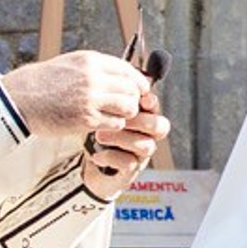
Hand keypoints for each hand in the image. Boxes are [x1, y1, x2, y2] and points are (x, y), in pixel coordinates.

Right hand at [2, 51, 148, 146]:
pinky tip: (103, 125)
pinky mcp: (86, 119)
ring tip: (114, 116)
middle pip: (132, 89)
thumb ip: (95, 68)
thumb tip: (120, 75)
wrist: (18, 99)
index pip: (128, 69)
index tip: (139, 90)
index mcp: (90, 60)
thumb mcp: (70, 64)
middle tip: (126, 107)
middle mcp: (93, 77)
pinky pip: (115, 123)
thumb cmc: (42, 83)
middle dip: (133, 99)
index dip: (138, 82)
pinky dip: (113, 126)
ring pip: (129, 107)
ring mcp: (91, 98)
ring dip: (125, 114)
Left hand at [83, 83, 167, 198]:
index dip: (151, 103)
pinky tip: (96, 155)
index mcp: (141, 119)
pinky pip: (129, 164)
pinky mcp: (129, 172)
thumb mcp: (101, 114)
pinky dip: (112, 157)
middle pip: (160, 127)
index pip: (155, 108)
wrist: (86, 168)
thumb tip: (113, 75)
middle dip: (141, 121)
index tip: (142, 99)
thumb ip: (111, 98)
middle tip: (119, 118)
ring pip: (146, 146)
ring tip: (99, 135)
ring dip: (123, 138)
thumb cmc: (97, 136)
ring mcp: (139, 156)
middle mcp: (145, 137)